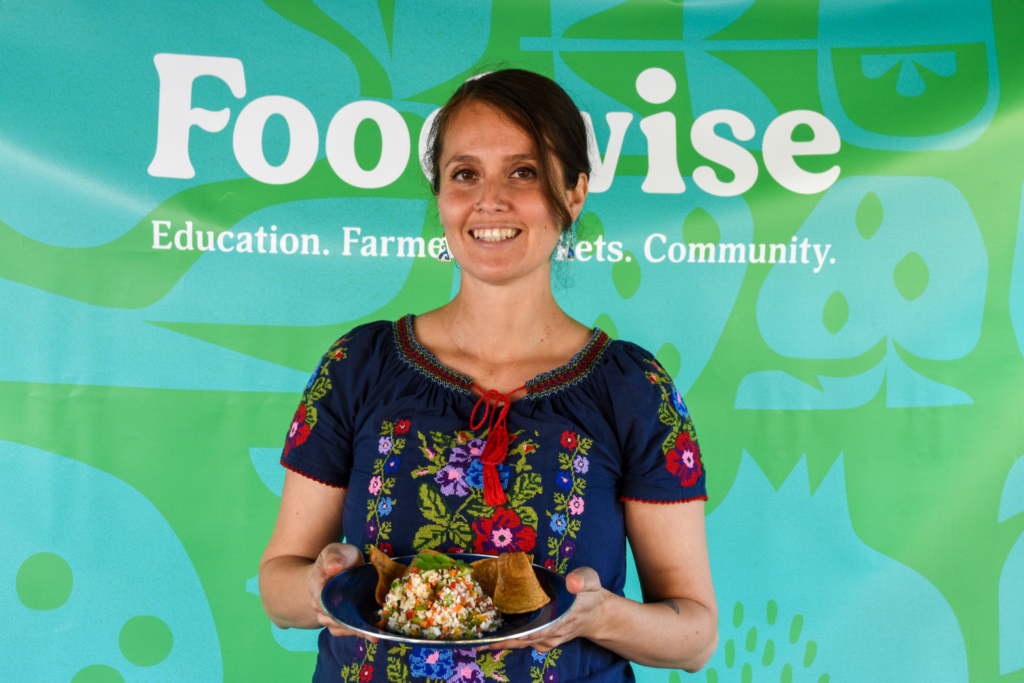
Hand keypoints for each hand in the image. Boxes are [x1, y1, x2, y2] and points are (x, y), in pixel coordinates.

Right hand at [307, 543, 376, 639]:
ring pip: (337, 627)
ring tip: (374, 635)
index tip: (350, 613)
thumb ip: (334, 557)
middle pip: (329, 618)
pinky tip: (372, 633)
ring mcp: (327, 613)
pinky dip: (357, 633)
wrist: (341, 565)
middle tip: (369, 631)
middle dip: (349, 625)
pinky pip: (344, 631)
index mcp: (316, 585)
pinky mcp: (338, 619)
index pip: (320, 601)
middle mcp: (318, 603)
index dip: (333, 609)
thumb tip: (332, 568)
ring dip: (355, 632)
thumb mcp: (336, 550)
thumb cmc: (339, 557)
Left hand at [484, 566, 605, 652]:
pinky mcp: (543, 639)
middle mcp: (553, 632)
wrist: (597, 614)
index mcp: (564, 618)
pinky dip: (509, 641)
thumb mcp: (591, 580)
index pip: (544, 629)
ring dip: (503, 643)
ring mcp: (547, 638)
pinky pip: (525, 643)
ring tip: (480, 642)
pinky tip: (493, 638)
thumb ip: (582, 579)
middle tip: (481, 642)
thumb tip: (572, 582)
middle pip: (526, 640)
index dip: (526, 634)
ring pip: (523, 643)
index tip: (509, 636)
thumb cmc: (590, 594)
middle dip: (504, 641)